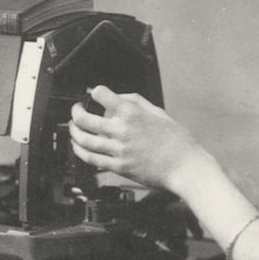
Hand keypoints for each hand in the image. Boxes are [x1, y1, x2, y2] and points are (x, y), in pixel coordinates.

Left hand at [69, 86, 205, 192]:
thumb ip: (136, 102)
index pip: (101, 95)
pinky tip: (78, 147)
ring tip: (74, 129)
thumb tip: (118, 97)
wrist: (184, 166)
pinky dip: (80, 152)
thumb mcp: (158, 112)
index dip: (95, 92)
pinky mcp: (118, 167)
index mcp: (132, 113)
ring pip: (84, 140)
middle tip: (76, 111)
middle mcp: (122, 130)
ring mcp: (119, 150)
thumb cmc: (176, 141)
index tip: (93, 95)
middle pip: (85, 119)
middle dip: (76, 112)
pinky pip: (92, 159)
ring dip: (74, 132)